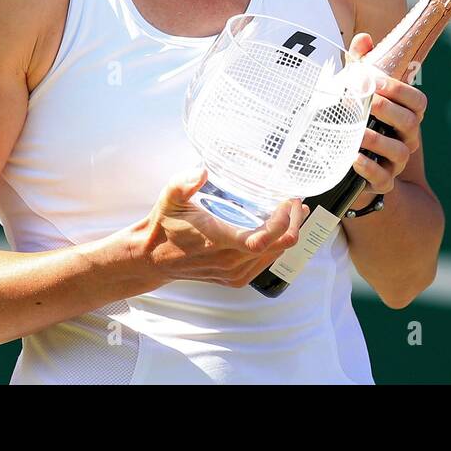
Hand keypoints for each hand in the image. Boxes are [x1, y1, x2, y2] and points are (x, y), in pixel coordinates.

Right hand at [138, 166, 309, 288]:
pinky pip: (265, 264)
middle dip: (293, 223)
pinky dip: (277, 247)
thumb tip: (202, 171)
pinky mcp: (235, 279)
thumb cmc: (165, 226)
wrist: (153, 258)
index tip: (288, 202)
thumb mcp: (170, 198)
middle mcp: (229, 262)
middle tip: (297, 203)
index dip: (283, 223)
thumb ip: (184, 183)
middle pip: (278, 247)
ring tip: (294, 214)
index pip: (262, 240)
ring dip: (288, 235)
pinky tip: (279, 233)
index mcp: (217, 242)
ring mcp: (233, 274)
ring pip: (274, 256)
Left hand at [346, 32, 426, 196]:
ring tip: (358, 132)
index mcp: (406, 115)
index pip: (417, 101)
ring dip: (379, 140)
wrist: (353, 165)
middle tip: (368, 101)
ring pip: (399, 151)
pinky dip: (369, 168)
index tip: (377, 81)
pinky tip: (354, 158)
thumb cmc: (359, 120)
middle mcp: (406, 138)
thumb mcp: (358, 92)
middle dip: (390, 110)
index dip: (400, 90)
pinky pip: (382, 177)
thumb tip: (364, 38)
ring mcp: (396, 162)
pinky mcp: (382, 181)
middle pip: (411, 122)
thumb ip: (362, 65)